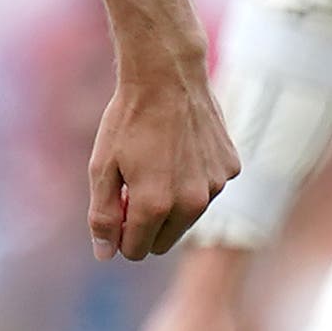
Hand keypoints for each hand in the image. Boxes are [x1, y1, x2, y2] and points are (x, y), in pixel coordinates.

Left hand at [91, 46, 237, 262]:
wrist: (167, 75)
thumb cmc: (128, 120)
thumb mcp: (101, 168)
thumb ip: (102, 217)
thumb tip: (105, 255)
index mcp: (155, 206)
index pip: (136, 250)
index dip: (121, 234)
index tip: (116, 207)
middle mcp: (191, 203)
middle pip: (164, 241)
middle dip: (146, 225)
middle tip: (133, 188)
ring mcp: (215, 186)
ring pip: (188, 217)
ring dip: (171, 203)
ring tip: (158, 164)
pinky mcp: (230, 169)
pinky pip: (208, 189)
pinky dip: (194, 179)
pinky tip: (182, 149)